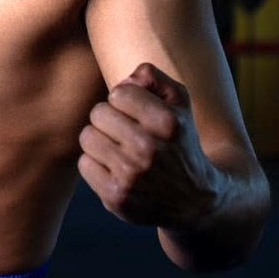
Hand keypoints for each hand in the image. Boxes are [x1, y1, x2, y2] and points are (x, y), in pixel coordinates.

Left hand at [77, 62, 220, 229]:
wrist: (193, 200)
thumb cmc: (179, 141)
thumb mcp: (179, 104)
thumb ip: (153, 78)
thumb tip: (126, 81)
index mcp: (168, 123)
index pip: (118, 93)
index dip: (125, 101)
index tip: (137, 114)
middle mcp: (150, 149)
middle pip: (98, 113)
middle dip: (109, 119)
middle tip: (125, 132)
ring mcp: (131, 175)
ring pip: (87, 137)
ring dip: (100, 140)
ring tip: (119, 149)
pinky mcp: (116, 197)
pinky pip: (85, 164)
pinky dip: (97, 164)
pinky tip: (116, 169)